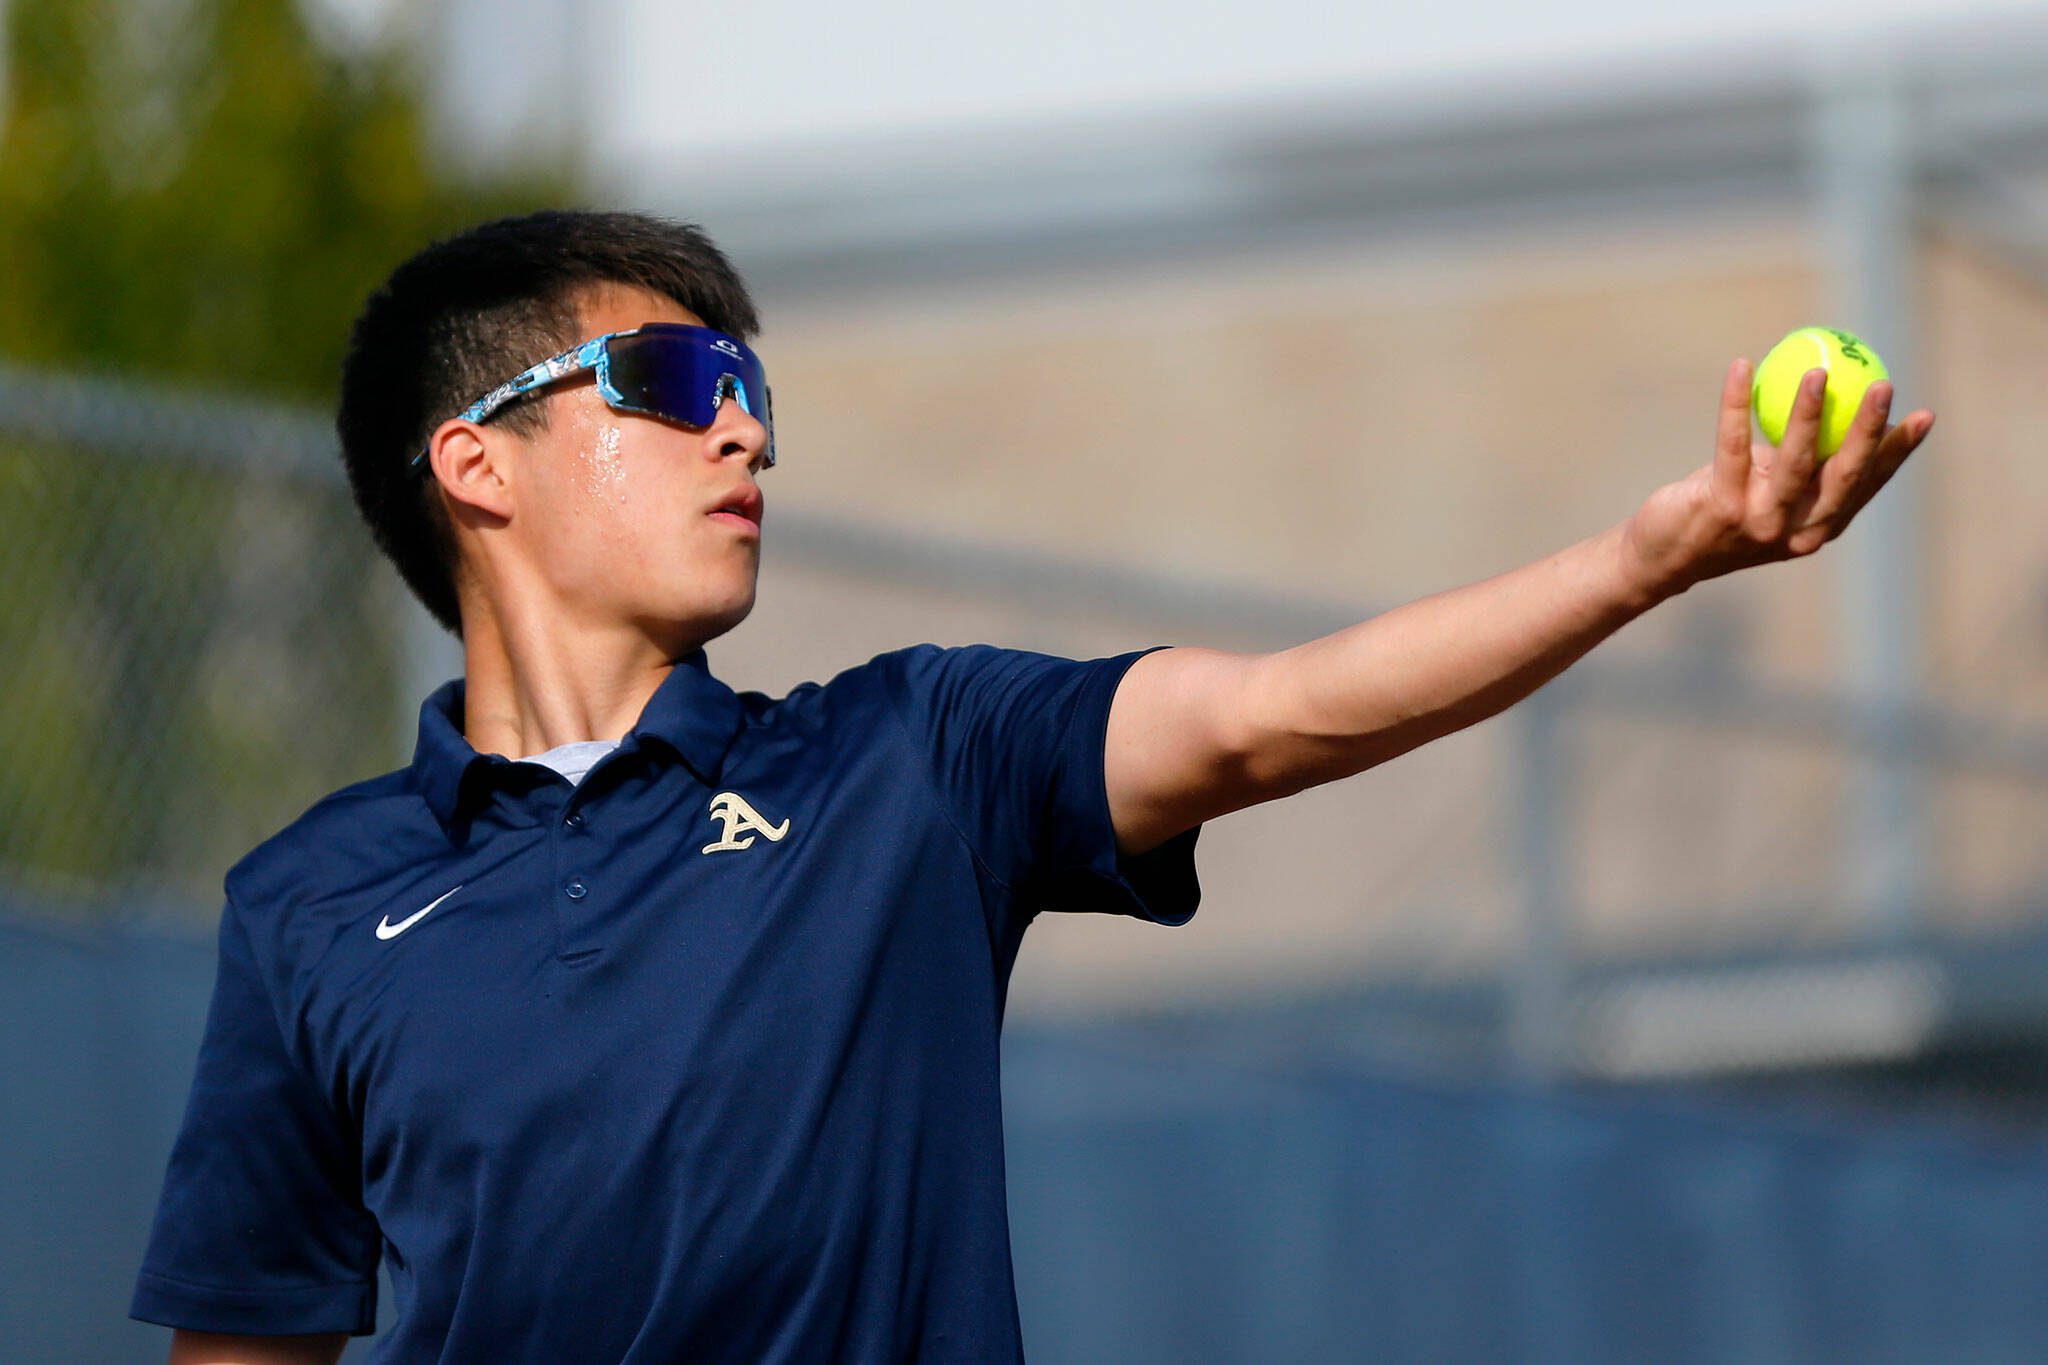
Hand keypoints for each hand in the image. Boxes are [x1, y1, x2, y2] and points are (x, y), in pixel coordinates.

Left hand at [1619, 359, 1934, 599]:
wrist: (1661, 556)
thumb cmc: (1724, 511)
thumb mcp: (1770, 489)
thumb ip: (1801, 461)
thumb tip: (1834, 397)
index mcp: (1819, 525)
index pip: (1867, 484)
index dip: (1898, 450)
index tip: (1925, 414)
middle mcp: (1796, 530)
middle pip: (1843, 473)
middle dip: (1868, 428)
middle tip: (1883, 384)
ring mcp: (1760, 523)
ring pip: (1794, 462)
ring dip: (1809, 413)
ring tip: (1818, 372)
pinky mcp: (1721, 508)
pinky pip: (1732, 446)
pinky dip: (1735, 404)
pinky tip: (1740, 368)